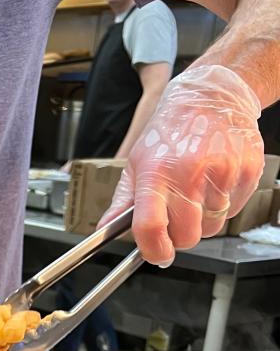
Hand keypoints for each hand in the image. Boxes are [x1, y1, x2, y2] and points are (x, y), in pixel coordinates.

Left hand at [101, 65, 263, 265]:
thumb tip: (103, 231)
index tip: (157, 254)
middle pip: (187, 236)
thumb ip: (123, 201)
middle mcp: (190, 172)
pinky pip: (234, 210)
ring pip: (213, 227)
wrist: (212, 96)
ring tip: (198, 191)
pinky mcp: (247, 170)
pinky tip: (216, 182)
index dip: (154, 250)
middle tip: (178, 217)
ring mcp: (222, 172)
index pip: (151, 226)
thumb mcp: (138, 161)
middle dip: (181, 236)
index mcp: (157, 171)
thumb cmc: (171, 130)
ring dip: (204, 220)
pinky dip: (224, 205)